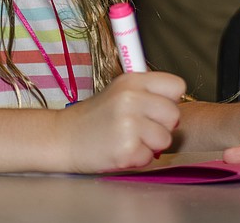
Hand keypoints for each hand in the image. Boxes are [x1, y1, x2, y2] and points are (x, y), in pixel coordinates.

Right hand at [56, 71, 183, 172]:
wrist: (63, 138)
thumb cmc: (94, 117)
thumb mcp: (119, 92)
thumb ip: (147, 93)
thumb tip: (176, 102)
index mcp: (131, 81)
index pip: (176, 85)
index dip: (169, 99)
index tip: (154, 107)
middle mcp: (131, 98)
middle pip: (174, 115)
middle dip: (161, 125)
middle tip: (138, 127)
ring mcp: (128, 124)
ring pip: (165, 139)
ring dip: (149, 144)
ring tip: (127, 138)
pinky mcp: (126, 149)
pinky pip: (150, 157)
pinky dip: (136, 158)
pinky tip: (118, 150)